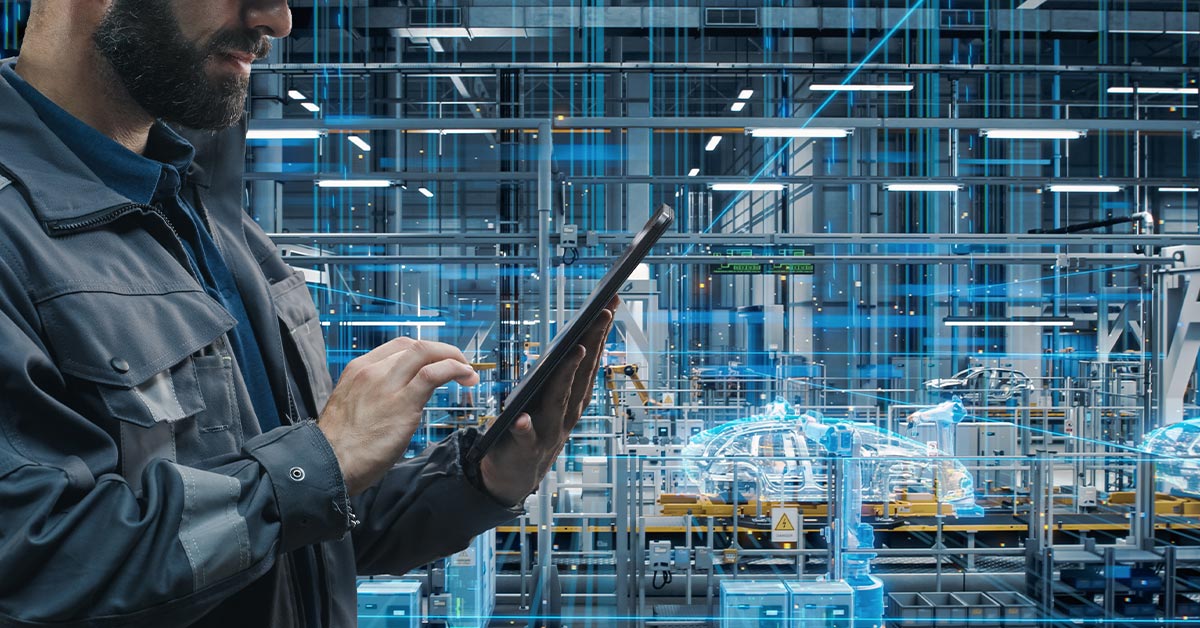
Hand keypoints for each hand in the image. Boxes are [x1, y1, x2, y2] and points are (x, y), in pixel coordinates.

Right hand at [318, 337, 479, 495]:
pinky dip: (454, 369)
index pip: (398, 347)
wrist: (326, 465)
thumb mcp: (352, 409)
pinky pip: (433, 374)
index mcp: (358, 370)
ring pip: (426, 353)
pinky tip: (465, 377)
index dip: (424, 352)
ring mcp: (387, 385)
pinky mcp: (403, 403)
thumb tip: (398, 401)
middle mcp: (372, 371)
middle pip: (415, 346)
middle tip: (459, 366)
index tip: (438, 363)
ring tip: (467, 372)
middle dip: (443, 352)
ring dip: (453, 358)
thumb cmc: (338, 447)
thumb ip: (373, 397)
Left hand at [479, 298, 617, 505]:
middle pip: (580, 374)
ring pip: (559, 399)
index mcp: (572, 399)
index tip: (610, 305)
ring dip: (567, 376)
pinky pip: (524, 437)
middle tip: (603, 312)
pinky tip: (522, 419)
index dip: (599, 333)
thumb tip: (575, 341)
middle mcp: (566, 413)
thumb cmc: (532, 430)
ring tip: (574, 351)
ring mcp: (547, 431)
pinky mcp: (524, 448)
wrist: (515, 476)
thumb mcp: (549, 402)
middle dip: (592, 341)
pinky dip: (525, 429)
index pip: (588, 361)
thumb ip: (560, 377)